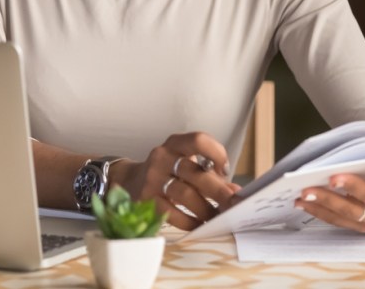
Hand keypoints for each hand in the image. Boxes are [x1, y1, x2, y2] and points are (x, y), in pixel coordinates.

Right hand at [111, 132, 240, 230]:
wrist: (129, 181)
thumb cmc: (167, 172)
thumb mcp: (185, 164)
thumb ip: (209, 174)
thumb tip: (235, 192)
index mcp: (175, 144)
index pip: (198, 140)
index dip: (216, 153)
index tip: (224, 170)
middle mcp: (162, 157)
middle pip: (195, 172)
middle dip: (218, 190)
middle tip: (233, 204)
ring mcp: (152, 178)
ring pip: (185, 194)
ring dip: (205, 209)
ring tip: (217, 218)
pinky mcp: (146, 199)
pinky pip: (172, 213)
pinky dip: (189, 221)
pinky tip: (199, 224)